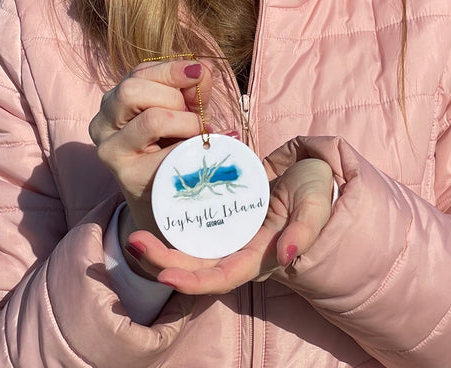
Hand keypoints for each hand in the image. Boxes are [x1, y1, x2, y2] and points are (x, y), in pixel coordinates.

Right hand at [89, 59, 213, 236]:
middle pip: (132, 90)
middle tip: (196, 114)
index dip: (171, 69)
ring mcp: (110, 150)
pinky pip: (165, 153)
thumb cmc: (172, 146)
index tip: (199, 71)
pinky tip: (200, 150)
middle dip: (173, 97)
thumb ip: (192, 90)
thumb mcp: (183, 111)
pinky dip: (189, 148)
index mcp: (115, 101)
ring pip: (151, 119)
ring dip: (185, 122)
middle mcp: (103, 123)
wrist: (163, 197)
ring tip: (199, 133)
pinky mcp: (127, 176)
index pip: (138, 73)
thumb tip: (205, 70)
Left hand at [125, 157, 333, 293]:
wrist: (314, 170)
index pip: (220, 277)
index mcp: (258, 257)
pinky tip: (154, 209)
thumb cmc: (317, 192)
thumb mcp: (315, 208)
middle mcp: (238, 249)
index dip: (192, 281)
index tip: (164, 275)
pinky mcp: (222, 211)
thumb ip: (303, 231)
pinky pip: (192, 221)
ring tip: (134, 236)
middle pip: (195, 267)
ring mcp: (228, 231)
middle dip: (162, 263)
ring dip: (160, 247)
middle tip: (134, 242)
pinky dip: (173, 221)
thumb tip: (286, 254)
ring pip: (188, 247)